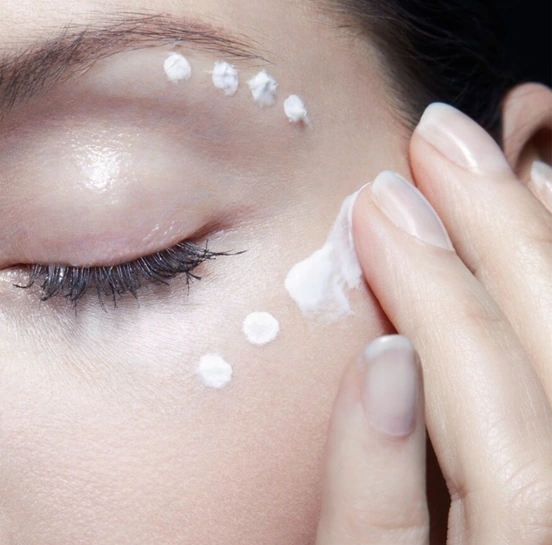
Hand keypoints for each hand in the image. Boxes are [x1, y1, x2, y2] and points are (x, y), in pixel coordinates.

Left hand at [315, 103, 551, 543]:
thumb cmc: (457, 517)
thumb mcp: (485, 475)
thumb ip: (474, 420)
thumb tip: (430, 328)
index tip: (516, 149)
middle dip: (520, 240)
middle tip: (444, 138)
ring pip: (523, 455)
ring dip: (459, 316)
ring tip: (392, 206)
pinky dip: (388, 467)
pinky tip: (378, 368)